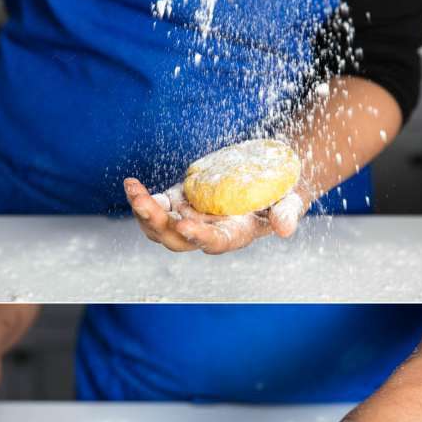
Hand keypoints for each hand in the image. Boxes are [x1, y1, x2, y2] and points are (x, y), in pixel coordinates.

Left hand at [122, 176, 303, 252]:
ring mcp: (189, 219)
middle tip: (145, 204)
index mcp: (233, 236)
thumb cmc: (281, 193)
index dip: (199, 236)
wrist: (267, 179)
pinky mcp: (178, 203)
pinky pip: (155, 207)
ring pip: (159, 227)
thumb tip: (284, 229)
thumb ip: (287, 214)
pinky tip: (131, 184)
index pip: (213, 242)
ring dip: (144, 212)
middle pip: (177, 239)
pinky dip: (142, 198)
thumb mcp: (290, 200)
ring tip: (133, 189)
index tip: (185, 224)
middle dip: (159, 224)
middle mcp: (207, 233)